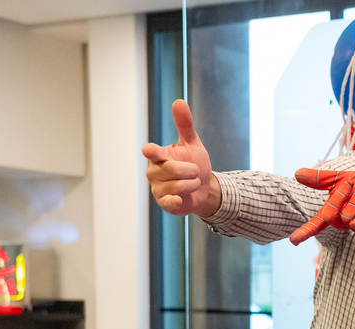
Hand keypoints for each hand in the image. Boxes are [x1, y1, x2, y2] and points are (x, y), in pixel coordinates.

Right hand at [142, 100, 219, 216]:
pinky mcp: (164, 202)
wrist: (204, 187)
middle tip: (196, 171)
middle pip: (172, 170)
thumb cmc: (194, 162)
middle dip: (191, 170)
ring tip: (193, 182)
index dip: (152, 152)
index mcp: (159, 156)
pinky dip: (176, 200)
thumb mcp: (192, 143)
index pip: (152, 153)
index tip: (149, 150)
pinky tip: (179, 200)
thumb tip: (179, 101)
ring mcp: (157, 188)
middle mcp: (154, 171)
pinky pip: (169, 201)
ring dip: (193, 183)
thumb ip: (185, 125)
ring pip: (177, 185)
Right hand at [290, 169, 354, 243]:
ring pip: (346, 216)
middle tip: (353, 186)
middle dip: (339, 196)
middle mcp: (342, 220)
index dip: (305, 232)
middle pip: (329, 215)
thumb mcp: (343, 177)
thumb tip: (296, 173)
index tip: (293, 241)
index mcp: (333, 210)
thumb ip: (321, 178)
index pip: (316, 223)